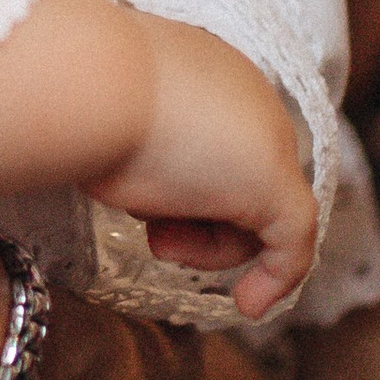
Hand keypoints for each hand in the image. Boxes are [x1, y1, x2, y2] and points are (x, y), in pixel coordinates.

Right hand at [90, 21, 318, 319]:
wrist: (92, 83)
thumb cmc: (87, 98)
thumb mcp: (109, 120)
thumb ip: (137, 144)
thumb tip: (141, 174)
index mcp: (210, 75)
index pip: (219, 148)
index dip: (189, 194)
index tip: (154, 221)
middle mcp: (246, 101)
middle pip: (239, 187)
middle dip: (197, 225)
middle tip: (155, 235)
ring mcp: (265, 143)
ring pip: (256, 220)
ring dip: (205, 247)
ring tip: (160, 236)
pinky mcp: (275, 186)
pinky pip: (292, 246)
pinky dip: (275, 280)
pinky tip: (249, 304)